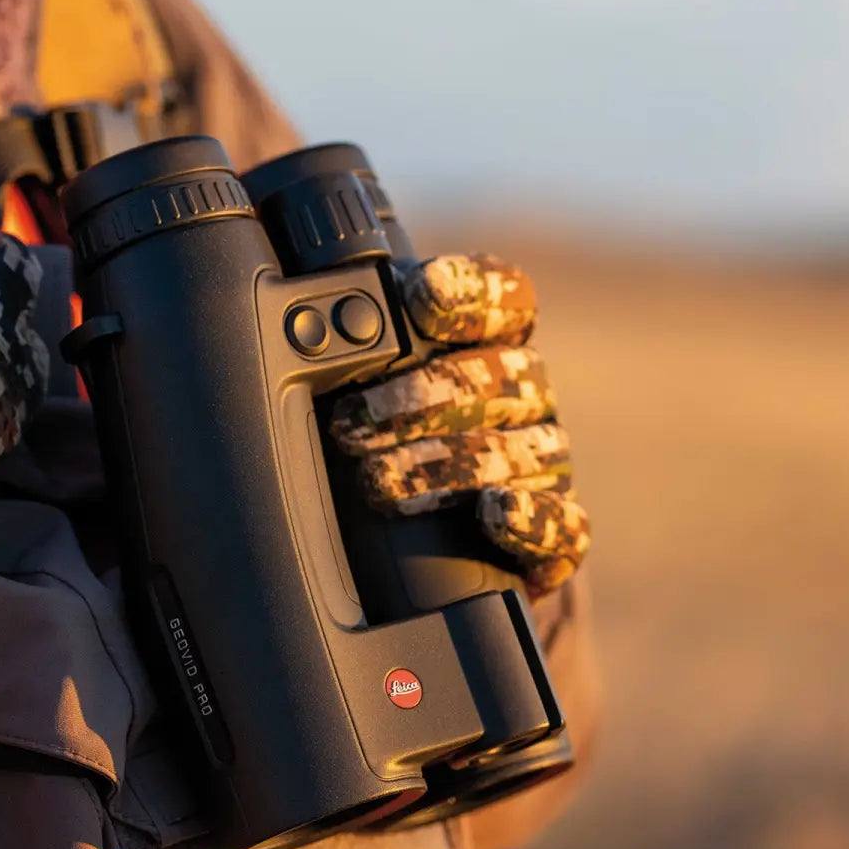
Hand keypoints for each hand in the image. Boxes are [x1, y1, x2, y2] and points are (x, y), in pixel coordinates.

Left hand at [328, 253, 589, 596]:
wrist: (411, 555)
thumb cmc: (371, 452)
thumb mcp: (349, 398)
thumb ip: (343, 360)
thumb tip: (285, 333)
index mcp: (491, 343)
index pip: (506, 299)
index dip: (471, 293)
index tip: (423, 297)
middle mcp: (526, 397)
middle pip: (503, 377)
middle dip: (423, 397)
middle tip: (353, 424)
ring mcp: (543, 465)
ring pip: (523, 450)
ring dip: (448, 465)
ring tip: (381, 485)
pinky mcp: (556, 535)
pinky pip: (564, 523)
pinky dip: (531, 519)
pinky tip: (493, 513)